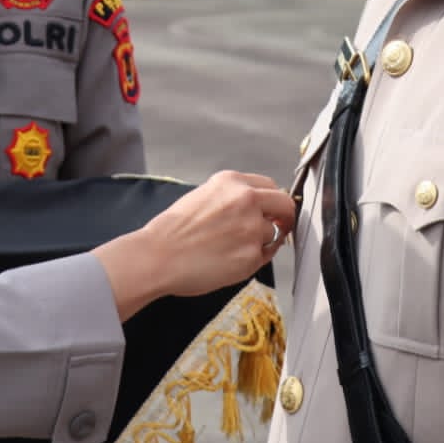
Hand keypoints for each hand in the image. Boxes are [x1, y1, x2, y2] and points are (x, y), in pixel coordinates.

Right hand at [94, 171, 293, 319]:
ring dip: (262, 241)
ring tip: (234, 249)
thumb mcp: (202, 196)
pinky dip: (254, 259)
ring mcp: (252, 228)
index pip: (270, 185)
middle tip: (279, 227)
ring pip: (274, 234)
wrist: (158, 256)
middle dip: (284, 217)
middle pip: (284, 204)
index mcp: (231, 182)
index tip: (273, 210)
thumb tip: (254, 209)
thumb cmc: (172, 231)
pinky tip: (232, 260)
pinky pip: (265, 256)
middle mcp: (246, 200)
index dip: (273, 201)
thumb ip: (230, 197)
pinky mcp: (252, 255)